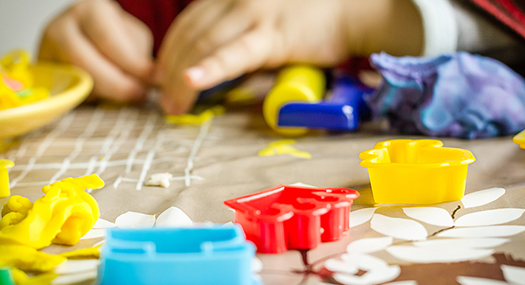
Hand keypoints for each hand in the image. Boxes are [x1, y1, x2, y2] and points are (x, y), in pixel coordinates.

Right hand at [38, 0, 153, 101]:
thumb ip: (140, 58)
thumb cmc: (115, 37)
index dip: (133, 64)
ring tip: (128, 95)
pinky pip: (68, 94)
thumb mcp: (134, 39)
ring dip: (106, 93)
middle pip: (85, 62)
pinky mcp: (45, 75)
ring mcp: (47, 51)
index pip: (109, 40)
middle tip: (139, 94)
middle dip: (117, 84)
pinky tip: (106, 97)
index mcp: (89, 11)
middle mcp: (62, 27)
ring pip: (75, 80)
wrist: (85, 36)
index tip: (154, 78)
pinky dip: (91, 99)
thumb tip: (150, 83)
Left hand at [155, 0, 354, 114]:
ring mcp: (254, 14)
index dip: (168, 51)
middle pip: (189, 35)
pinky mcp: (272, 37)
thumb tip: (214, 65)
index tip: (161, 77)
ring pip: (203, 45)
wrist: (351, 12)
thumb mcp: (264, 21)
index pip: (188, 23)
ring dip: (181, 79)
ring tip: (173, 106)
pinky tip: (191, 82)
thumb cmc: (311, 18)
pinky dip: (209, 69)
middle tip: (162, 99)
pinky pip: (233, 54)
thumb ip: (239, 36)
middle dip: (168, 69)